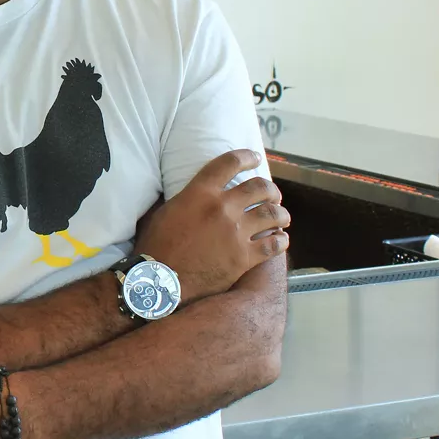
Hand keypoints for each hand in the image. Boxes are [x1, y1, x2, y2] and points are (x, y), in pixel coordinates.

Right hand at [134, 149, 289, 303]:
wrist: (160, 281)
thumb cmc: (157, 247)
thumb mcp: (165, 211)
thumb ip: (186, 198)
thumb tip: (195, 192)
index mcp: (200, 193)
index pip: (229, 163)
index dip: (247, 157)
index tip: (256, 158)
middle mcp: (222, 208)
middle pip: (259, 187)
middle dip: (271, 189)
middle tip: (273, 195)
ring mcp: (235, 232)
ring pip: (272, 214)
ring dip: (281, 214)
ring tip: (282, 218)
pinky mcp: (244, 257)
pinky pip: (273, 244)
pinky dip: (281, 240)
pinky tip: (281, 240)